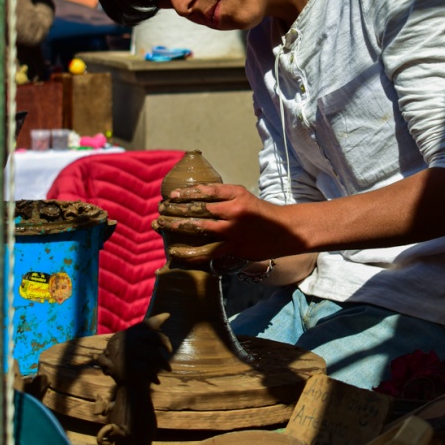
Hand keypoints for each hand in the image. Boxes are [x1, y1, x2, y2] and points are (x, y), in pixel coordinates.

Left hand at [156, 182, 307, 262]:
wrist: (284, 230)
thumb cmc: (260, 212)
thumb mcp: (243, 197)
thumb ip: (222, 196)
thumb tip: (196, 196)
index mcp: (236, 194)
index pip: (207, 191)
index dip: (187, 193)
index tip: (171, 195)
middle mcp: (234, 211)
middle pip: (199, 208)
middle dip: (176, 209)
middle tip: (160, 210)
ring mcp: (233, 231)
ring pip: (200, 228)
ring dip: (178, 226)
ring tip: (161, 225)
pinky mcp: (234, 248)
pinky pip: (208, 252)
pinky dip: (190, 253)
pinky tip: (176, 252)